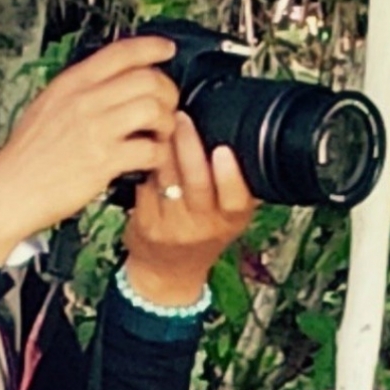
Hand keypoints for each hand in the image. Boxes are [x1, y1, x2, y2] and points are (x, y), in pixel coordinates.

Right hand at [0, 36, 179, 264]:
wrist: (11, 190)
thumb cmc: (28, 153)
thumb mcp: (47, 104)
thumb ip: (79, 89)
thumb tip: (111, 79)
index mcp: (71, 83)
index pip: (120, 52)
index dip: (151, 46)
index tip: (167, 49)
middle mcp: (84, 100)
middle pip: (147, 78)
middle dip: (167, 92)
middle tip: (166, 106)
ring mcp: (95, 130)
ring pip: (154, 109)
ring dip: (166, 122)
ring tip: (159, 134)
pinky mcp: (104, 161)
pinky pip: (150, 149)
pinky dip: (159, 154)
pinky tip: (151, 158)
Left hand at [121, 112, 257, 305]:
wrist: (167, 272)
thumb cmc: (201, 235)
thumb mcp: (227, 216)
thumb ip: (236, 186)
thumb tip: (243, 139)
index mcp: (232, 220)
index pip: (237, 200)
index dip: (231, 175)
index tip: (224, 149)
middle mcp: (204, 226)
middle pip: (197, 184)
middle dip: (189, 146)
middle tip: (182, 117)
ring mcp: (173, 227)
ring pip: (167, 180)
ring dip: (164, 148)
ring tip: (162, 122)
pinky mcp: (146, 224)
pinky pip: (146, 186)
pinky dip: (146, 164)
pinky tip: (145, 146)